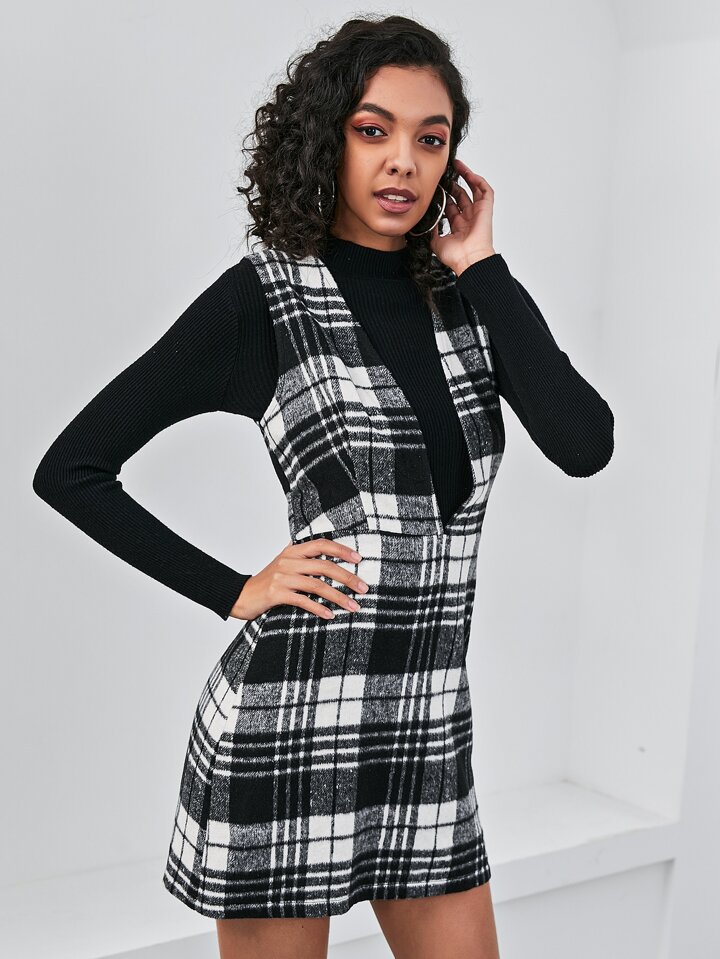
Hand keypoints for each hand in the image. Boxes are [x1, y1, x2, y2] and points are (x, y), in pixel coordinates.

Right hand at [229, 538, 368, 620]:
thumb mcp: (283, 564)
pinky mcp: (276, 594)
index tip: (359, 558)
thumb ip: (302, 557)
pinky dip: (319, 608)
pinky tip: (330, 615)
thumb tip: (324, 551)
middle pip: (324, 566)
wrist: (239, 596)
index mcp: (292, 551)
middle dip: (347, 577)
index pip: (321, 544)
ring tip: (354, 606)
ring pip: (317, 584)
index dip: (341, 550)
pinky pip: (303, 601)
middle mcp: (288, 561)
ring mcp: (282, 577)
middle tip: (364, 588)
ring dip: (339, 597)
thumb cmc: (266, 582)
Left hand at [429, 157, 495, 274]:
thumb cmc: (456, 256)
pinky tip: (468, 173)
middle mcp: (468, 219)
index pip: (450, 207)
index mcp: (458, 227)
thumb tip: (425, 218)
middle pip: (461, 196)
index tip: (435, 187)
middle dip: (453, 184)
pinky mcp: (486, 209)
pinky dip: (478, 181)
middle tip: (443, 174)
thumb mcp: (435, 241)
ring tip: (456, 165)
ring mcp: (478, 213)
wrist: (468, 260)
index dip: (444, 196)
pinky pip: (485, 191)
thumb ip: (431, 229)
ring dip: (466, 177)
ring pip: (473, 190)